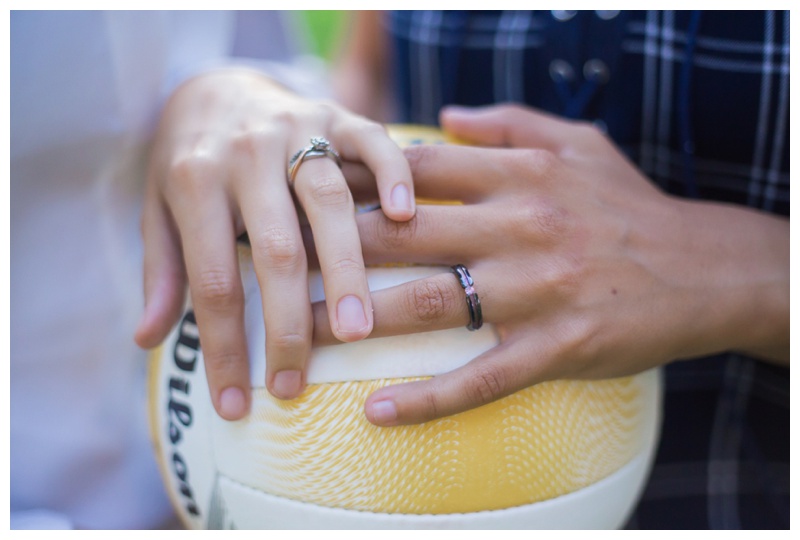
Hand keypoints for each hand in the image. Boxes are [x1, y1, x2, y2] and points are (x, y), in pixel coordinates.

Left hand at [134, 68, 414, 419]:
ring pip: (327, 202)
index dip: (222, 347)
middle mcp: (246, 153)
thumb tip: (147, 340)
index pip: (211, 279)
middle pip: (275, 246)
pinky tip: (404, 218)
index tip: (234, 404)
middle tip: (299, 380)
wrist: (215, 85)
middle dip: (289, 319)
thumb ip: (163, 269)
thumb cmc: (188, 159)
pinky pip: (371, 141)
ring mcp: (295, 128)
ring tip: (361, 329)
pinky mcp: (335, 112)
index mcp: (194, 180)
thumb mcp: (158, 209)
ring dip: (346, 267)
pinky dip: (392, 175)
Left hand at [315, 104, 787, 425]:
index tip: (295, 191)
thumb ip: (507, 123)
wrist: (705, 268)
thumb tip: (443, 116)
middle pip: (402, 232)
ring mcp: (538, 288)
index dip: (346, 176)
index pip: (411, 169)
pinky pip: (481, 376)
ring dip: (354, 319)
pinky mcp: (559, 345)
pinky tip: (378, 411)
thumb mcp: (577, 142)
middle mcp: (521, 223)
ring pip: (428, 304)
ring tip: (297, 335)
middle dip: (327, 246)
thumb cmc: (630, 204)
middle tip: (267, 262)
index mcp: (519, 172)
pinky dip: (427, 397)